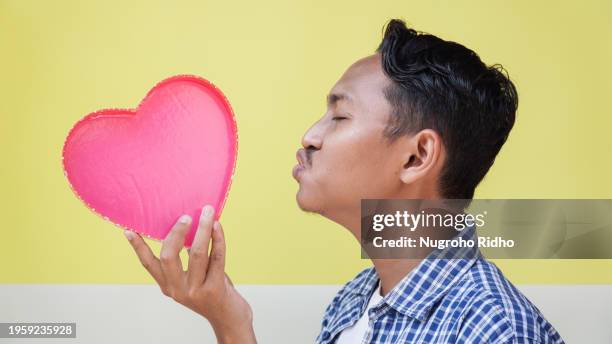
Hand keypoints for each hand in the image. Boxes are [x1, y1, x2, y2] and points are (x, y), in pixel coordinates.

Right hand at [124, 205, 255, 343]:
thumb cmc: (211, 292)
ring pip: (196, 253)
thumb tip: (187, 226)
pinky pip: (216, 257)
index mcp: (168, 286)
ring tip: (206, 212)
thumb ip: (186, 261)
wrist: (229, 318)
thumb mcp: (192, 279)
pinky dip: (218, 239)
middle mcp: (178, 289)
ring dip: (202, 229)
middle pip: (169, 256)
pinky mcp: (214, 289)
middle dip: (176, 232)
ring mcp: (196, 291)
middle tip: (185, 216)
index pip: (148, 264)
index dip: (138, 247)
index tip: (129, 229)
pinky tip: (217, 226)